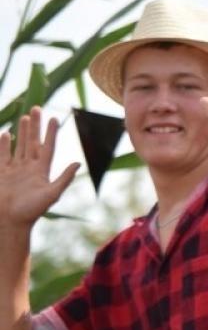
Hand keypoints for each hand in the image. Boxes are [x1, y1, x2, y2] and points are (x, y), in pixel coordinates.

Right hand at [0, 108, 78, 227]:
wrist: (9, 221)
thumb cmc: (31, 211)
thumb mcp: (51, 194)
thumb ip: (64, 178)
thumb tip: (78, 163)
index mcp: (42, 171)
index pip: (48, 147)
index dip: (51, 133)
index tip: (55, 117)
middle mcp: (29, 168)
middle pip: (33, 142)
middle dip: (35, 126)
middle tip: (37, 108)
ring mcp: (14, 170)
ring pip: (19, 146)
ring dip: (22, 132)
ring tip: (25, 117)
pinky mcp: (1, 173)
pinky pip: (2, 155)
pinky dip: (4, 145)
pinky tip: (6, 133)